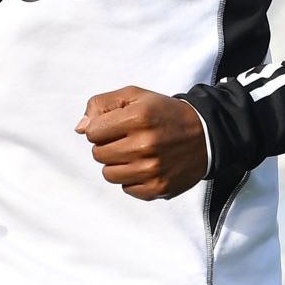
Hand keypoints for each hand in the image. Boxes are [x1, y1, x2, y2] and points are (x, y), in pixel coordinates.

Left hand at [75, 86, 208, 200]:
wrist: (204, 135)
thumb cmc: (163, 113)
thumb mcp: (134, 96)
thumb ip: (101, 105)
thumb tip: (80, 128)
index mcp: (138, 118)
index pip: (92, 132)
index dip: (101, 128)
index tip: (116, 126)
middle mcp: (145, 145)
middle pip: (98, 154)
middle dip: (108, 146)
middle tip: (127, 139)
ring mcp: (152, 170)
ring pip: (108, 174)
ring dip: (117, 163)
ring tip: (135, 153)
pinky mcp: (158, 188)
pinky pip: (126, 188)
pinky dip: (132, 178)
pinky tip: (145, 166)